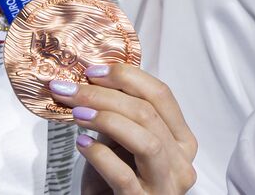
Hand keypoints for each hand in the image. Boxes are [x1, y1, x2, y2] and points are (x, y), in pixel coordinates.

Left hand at [49, 63, 197, 193]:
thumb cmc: (114, 184)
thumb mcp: (121, 143)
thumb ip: (119, 114)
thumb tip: (93, 78)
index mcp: (182, 141)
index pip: (162, 95)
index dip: (127, 77)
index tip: (93, 71)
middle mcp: (181, 163)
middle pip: (149, 113)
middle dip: (106, 95)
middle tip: (72, 89)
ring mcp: (165, 186)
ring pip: (145, 140)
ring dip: (107, 120)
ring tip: (77, 113)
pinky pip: (124, 175)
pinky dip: (100, 155)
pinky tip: (82, 145)